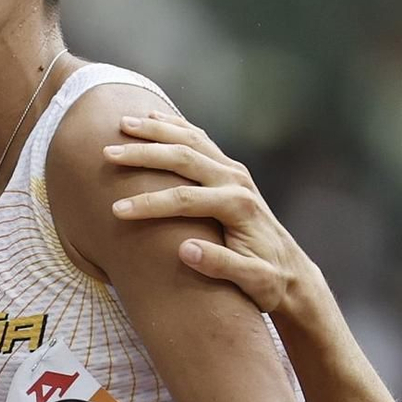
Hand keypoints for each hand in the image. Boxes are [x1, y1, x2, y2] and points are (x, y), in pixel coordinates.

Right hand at [105, 112, 332, 322]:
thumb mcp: (253, 282)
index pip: (184, 199)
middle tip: (109, 152)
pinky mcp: (231, 172)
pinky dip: (175, 128)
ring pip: (190, 141)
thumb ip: (221, 265)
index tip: (117, 211)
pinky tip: (155, 119)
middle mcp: (236, 181)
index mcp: (238, 207)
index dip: (149, 204)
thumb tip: (185, 250)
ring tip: (123, 123)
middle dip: (144, 154)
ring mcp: (234, 172)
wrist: (292, 273)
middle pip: (184, 158)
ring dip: (156, 131)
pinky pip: (200, 141)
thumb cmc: (269, 282)